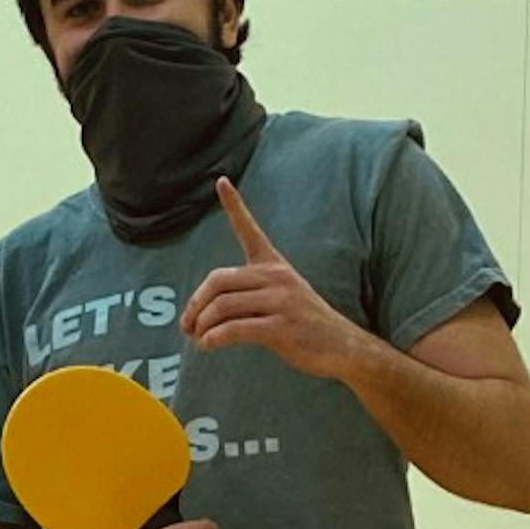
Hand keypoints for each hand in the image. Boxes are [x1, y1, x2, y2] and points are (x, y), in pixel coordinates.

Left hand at [179, 176, 364, 377]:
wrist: (342, 347)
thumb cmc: (302, 324)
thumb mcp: (278, 298)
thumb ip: (244, 296)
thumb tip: (201, 315)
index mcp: (274, 265)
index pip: (250, 230)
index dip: (235, 206)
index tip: (221, 181)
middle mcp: (277, 277)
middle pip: (217, 281)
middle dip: (195, 304)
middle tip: (186, 326)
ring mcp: (281, 301)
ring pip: (222, 305)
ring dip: (201, 325)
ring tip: (198, 338)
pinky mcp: (282, 327)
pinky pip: (235, 328)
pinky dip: (214, 338)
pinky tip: (208, 345)